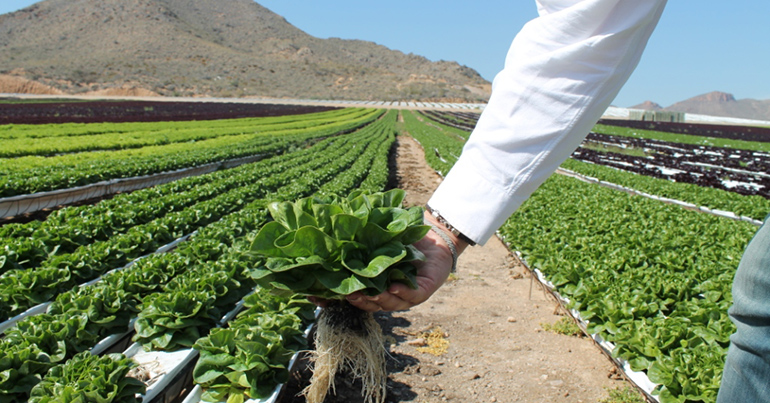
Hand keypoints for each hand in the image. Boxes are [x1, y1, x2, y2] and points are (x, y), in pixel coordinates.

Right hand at [346, 211, 469, 311]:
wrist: (434, 236)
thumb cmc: (404, 239)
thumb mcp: (382, 242)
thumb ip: (365, 245)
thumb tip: (340, 239)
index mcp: (380, 285)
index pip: (363, 297)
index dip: (351, 298)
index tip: (335, 292)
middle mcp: (392, 293)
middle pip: (376, 304)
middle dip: (363, 301)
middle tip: (352, 294)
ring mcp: (408, 294)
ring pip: (393, 303)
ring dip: (382, 299)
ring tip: (372, 294)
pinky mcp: (425, 290)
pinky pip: (413, 295)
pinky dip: (403, 293)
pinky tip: (393, 288)